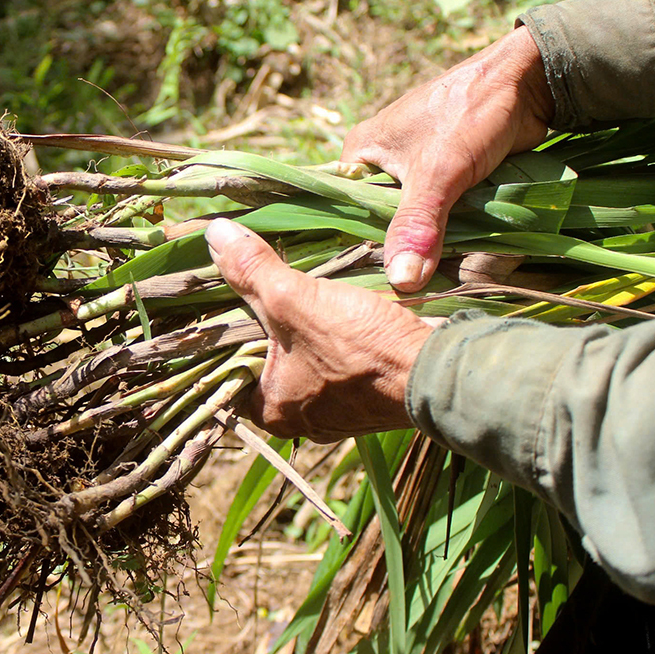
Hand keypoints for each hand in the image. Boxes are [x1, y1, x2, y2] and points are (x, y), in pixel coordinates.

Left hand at [206, 218, 434, 442]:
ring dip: (308, 325)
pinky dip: (337, 334)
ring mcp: (340, 410)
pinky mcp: (370, 395)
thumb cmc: (360, 346)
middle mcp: (302, 419)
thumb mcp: (293, 299)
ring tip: (302, 287)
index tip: (233, 292)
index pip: (233, 366)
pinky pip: (341, 359)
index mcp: (272, 410)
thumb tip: (214, 234)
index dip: (230, 326)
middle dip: (271, 322)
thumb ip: (252, 269)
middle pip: (271, 359)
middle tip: (266, 281)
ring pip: (308, 357)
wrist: (440, 369)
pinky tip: (338, 304)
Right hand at [341, 26, 554, 291]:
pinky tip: (451, 257)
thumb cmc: (470, 113)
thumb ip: (416, 226)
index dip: (355, 246)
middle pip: (378, 221)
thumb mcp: (437, 174)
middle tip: (404, 288)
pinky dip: (447, 232)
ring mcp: (413, 170)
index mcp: (360, 154)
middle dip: (396, 250)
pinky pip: (437, 214)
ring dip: (424, 244)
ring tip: (430, 278)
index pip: (343, 211)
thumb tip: (401, 283)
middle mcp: (379, 163)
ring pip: (411, 221)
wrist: (528, 81)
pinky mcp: (444, 176)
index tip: (368, 283)